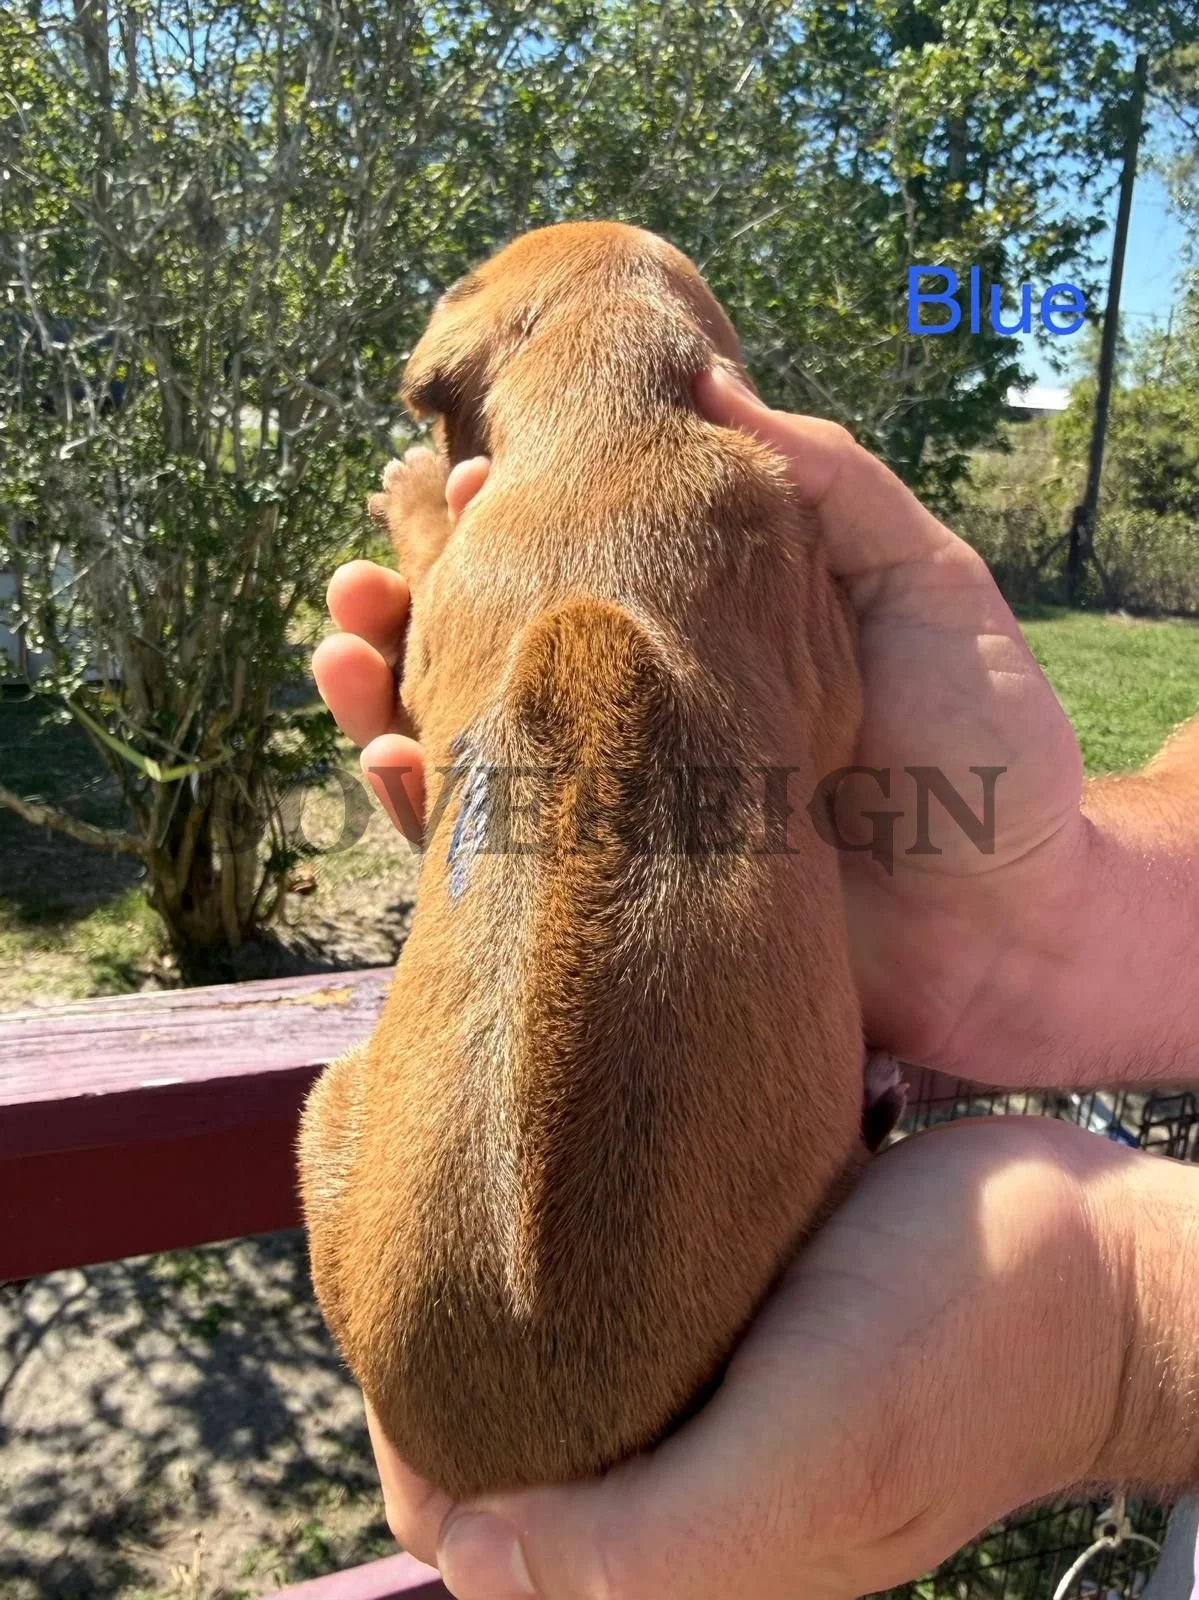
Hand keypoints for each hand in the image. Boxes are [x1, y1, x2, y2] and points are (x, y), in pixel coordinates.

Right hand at [314, 385, 1088, 1083]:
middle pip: (500, 660)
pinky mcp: (615, 913)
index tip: (442, 479)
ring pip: (475, 757)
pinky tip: (386, 759)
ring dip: (387, 701)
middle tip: (356, 572)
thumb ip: (818, 482)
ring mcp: (623, 821)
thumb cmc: (986, 740)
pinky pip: (496, 872)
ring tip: (338, 647)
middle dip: (412, 611)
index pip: (575, 571)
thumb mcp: (916, 580)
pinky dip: (425, 820)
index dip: (501, 528)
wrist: (1021, 917)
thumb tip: (710, 375)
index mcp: (701, 639)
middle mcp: (647, 723)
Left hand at [366, 1115, 1140, 1599]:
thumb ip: (649, 1546)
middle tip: (411, 1211)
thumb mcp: (811, 1461)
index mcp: (679, 1545)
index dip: (408, 1433)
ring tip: (458, 1177)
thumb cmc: (961, 1355)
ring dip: (504, 1280)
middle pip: (506, 1427)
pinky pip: (627, 1283)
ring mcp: (712, 1382)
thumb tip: (467, 1562)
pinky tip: (552, 1163)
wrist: (1097, 1260)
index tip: (384, 1302)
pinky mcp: (743, 1302)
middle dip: (441, 1339)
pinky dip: (578, 1237)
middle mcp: (680, 1472)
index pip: (475, 1520)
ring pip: (558, 1350)